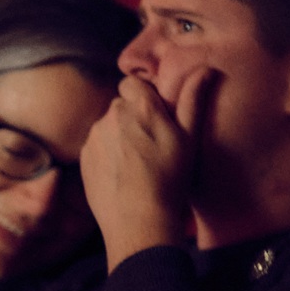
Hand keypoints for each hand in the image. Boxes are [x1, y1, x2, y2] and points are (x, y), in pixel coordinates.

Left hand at [82, 68, 217, 269]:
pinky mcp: (84, 155)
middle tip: (152, 144)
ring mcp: (95, 135)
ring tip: (138, 163)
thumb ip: (193, 100)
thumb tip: (205, 69)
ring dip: (119, 135)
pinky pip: (97, 145)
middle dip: (133, 117)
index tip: (156, 117)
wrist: (139, 221)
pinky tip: (123, 174)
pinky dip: (107, 154)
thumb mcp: (189, 139)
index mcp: (139, 106)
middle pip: (121, 105)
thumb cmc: (171, 179)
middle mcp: (112, 115)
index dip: (144, 97)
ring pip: (108, 126)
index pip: (133, 83)